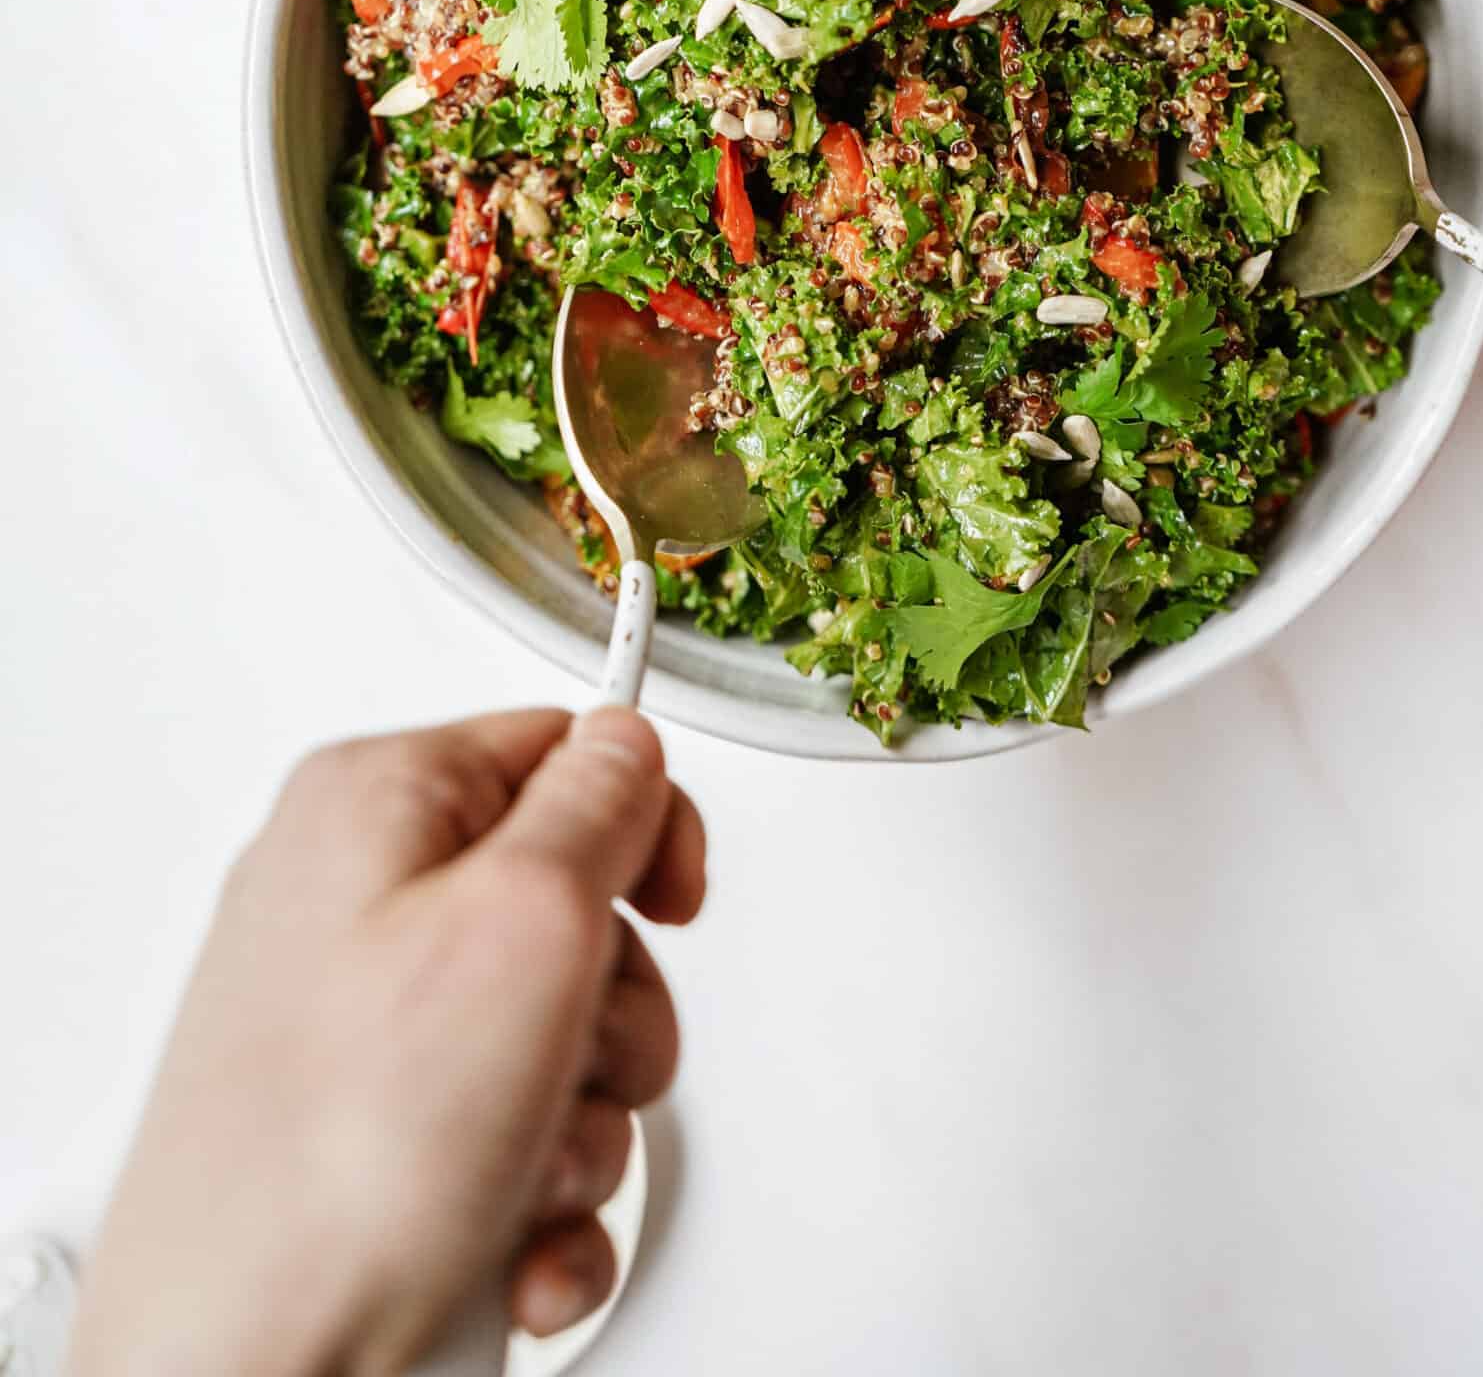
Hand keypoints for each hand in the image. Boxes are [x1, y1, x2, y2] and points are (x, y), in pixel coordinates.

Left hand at [66, 707, 704, 1376]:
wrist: (237, 1371)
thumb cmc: (335, 1157)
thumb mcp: (522, 919)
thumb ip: (598, 804)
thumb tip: (624, 746)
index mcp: (374, 805)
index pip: (561, 751)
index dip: (641, 823)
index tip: (668, 901)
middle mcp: (355, 906)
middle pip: (574, 915)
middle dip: (614, 1017)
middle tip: (569, 1066)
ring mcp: (361, 1035)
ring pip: (559, 1047)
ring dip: (580, 1129)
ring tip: (520, 1175)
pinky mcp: (372, 1145)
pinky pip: (516, 1147)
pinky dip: (539, 1207)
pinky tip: (509, 1244)